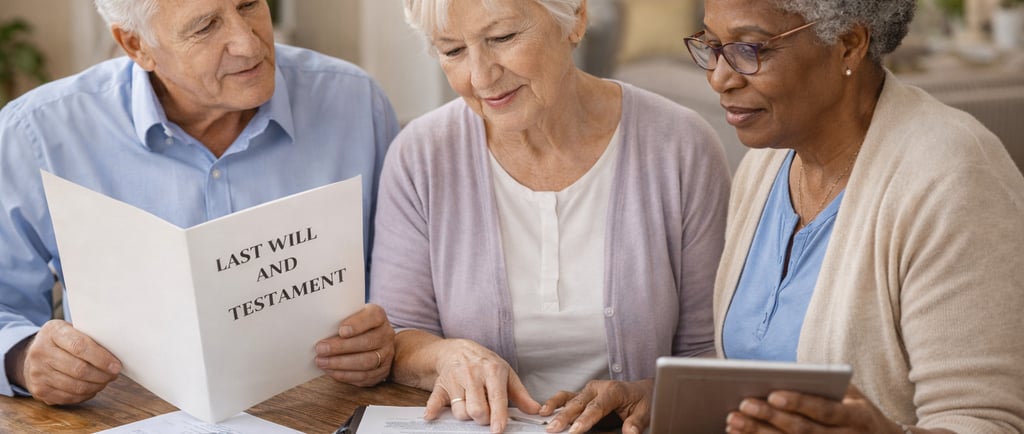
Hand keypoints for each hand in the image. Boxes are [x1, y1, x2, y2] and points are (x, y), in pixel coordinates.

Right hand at [12, 320, 120, 404]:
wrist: (34, 354)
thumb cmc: (63, 340)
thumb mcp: (72, 329)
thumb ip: (90, 337)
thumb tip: (118, 351)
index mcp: (52, 332)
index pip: (80, 346)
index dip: (102, 358)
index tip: (116, 365)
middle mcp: (40, 352)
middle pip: (79, 369)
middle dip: (102, 375)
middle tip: (114, 374)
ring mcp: (37, 373)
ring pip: (75, 386)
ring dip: (96, 386)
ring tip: (105, 381)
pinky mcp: (39, 390)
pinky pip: (68, 397)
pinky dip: (85, 395)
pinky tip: (92, 388)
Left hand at [315, 304, 393, 385]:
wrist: (372, 339)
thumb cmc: (354, 325)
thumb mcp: (350, 315)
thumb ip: (340, 317)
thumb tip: (319, 326)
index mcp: (378, 316)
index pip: (373, 317)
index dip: (358, 324)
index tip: (341, 330)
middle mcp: (386, 334)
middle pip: (367, 342)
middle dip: (341, 347)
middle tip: (321, 349)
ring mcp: (386, 354)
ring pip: (366, 362)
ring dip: (341, 364)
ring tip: (322, 362)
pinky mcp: (381, 371)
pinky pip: (364, 376)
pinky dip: (345, 375)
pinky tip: (330, 371)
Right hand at [422, 339, 540, 432]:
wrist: (458, 349)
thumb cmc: (485, 364)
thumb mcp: (506, 374)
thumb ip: (520, 394)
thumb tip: (535, 410)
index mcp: (492, 370)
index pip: (496, 398)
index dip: (498, 416)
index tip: (498, 430)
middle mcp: (473, 374)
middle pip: (476, 409)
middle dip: (482, 419)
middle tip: (486, 415)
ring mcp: (455, 379)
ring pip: (460, 411)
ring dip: (467, 416)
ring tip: (472, 407)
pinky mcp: (441, 385)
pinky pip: (435, 400)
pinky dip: (432, 409)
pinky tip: (431, 416)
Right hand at [541, 378, 652, 433]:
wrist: (641, 391)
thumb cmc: (642, 401)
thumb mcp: (645, 413)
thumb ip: (635, 423)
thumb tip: (629, 433)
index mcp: (613, 390)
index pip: (596, 407)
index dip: (585, 420)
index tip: (575, 431)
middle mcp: (598, 388)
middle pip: (579, 403)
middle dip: (565, 417)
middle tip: (554, 429)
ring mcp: (588, 390)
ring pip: (569, 399)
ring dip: (556, 409)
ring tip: (545, 418)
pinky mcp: (583, 394)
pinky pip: (566, 396)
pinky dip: (554, 402)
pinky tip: (544, 410)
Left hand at [725, 385, 915, 433]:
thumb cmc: (858, 411)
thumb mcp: (853, 395)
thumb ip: (826, 384)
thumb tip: (787, 374)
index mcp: (856, 416)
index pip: (824, 410)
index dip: (799, 402)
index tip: (773, 393)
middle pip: (802, 431)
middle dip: (769, 418)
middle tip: (742, 405)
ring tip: (733, 422)